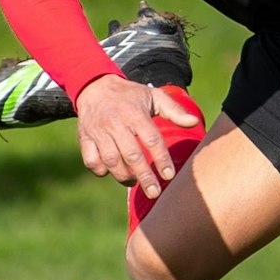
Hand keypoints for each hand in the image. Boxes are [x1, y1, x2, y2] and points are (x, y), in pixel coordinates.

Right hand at [74, 74, 201, 199]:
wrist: (95, 87)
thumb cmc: (130, 96)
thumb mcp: (154, 97)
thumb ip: (175, 110)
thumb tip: (195, 122)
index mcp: (135, 114)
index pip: (152, 139)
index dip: (162, 159)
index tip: (169, 175)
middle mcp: (116, 123)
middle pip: (132, 155)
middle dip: (144, 177)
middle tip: (155, 193)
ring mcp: (99, 132)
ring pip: (111, 161)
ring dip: (123, 176)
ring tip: (134, 183)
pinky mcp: (85, 138)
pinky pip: (92, 161)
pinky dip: (101, 171)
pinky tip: (111, 172)